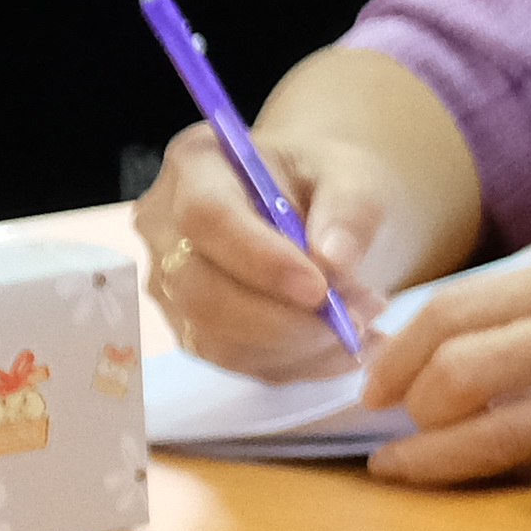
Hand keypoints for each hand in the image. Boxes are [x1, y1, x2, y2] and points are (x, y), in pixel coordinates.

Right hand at [138, 128, 398, 383]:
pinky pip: (240, 364)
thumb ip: (350, 208)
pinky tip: (350, 347)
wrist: (314, 207)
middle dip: (287, 317)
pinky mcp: (194, 332)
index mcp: (196, 166)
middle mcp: (165, 230)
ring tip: (366, 323)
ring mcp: (171, 288)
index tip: (320, 287)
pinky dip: (302, 363)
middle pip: (203, 291)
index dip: (260, 261)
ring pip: (219, 340)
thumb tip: (335, 260)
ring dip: (301, 345)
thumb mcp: (352, 174)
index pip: (208, 218)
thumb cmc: (324, 181)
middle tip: (361, 314)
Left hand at [354, 244, 530, 485]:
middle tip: (387, 422)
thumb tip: (490, 327)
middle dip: (401, 398)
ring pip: (476, 417)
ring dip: (426, 448)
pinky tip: (472, 474)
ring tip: (405, 463)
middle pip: (448, 359)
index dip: (398, 349)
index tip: (377, 377)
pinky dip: (484, 469)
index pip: (457, 305)